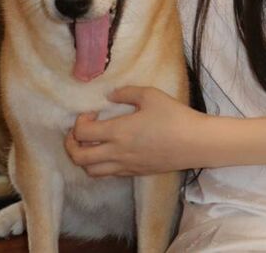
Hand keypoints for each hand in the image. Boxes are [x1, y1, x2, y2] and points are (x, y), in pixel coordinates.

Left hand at [64, 85, 203, 176]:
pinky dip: (99, 165)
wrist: (194, 143)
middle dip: (71, 144)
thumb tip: (110, 95)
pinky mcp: (134, 173)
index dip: (79, 122)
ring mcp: (125, 166)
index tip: (91, 112)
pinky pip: (107, 174)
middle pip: (79, 157)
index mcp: (118, 132)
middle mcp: (117, 152)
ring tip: (92, 143)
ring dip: (84, 157)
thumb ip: (127, 92)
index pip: (82, 133)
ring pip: (90, 170)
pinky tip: (109, 151)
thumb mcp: (151, 95)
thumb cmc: (174, 116)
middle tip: (79, 131)